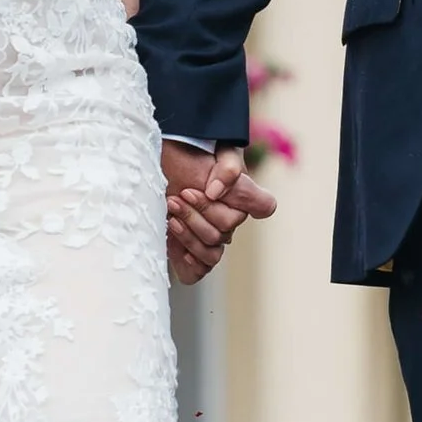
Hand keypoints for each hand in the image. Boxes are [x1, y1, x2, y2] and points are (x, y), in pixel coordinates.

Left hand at [163, 142, 276, 283]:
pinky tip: (177, 249)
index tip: (213, 190)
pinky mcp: (191, 253)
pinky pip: (198, 270)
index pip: (264, 205)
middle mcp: (229, 219)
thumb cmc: (186, 155)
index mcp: (240, 195)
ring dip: (188, 233)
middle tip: (177, 197)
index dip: (252, 202)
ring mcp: (211, 237)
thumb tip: (216, 191)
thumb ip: (226, 166)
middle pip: (225, 229)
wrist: (157, 170)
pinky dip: (189, 263)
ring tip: (171, 214)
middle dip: (198, 213)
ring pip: (211, 250)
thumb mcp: (211, 150)